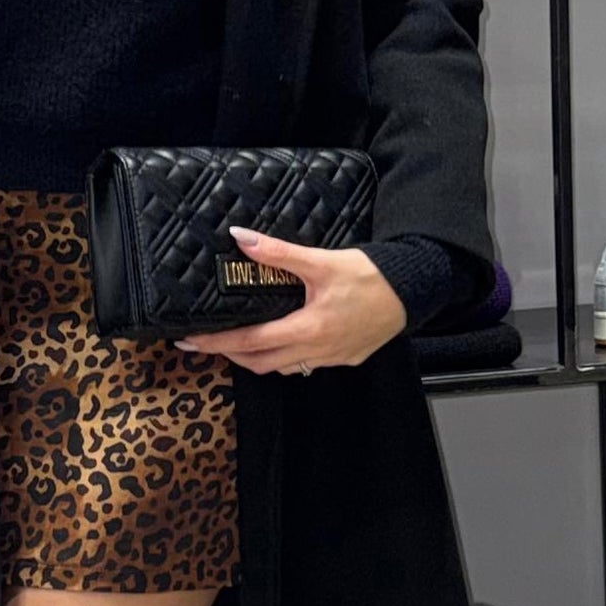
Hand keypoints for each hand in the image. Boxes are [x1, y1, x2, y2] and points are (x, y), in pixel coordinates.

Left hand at [173, 227, 407, 374]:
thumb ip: (277, 253)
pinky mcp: (347, 358)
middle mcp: (317, 351)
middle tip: (209, 341)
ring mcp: (333, 358)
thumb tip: (240, 237)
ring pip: (284, 368)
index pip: (249, 342)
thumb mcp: (321, 261)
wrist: (415, 289)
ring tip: (240, 341)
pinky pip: (307, 365)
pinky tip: (283, 340)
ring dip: (259, 359)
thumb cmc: (371, 275)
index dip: (216, 342)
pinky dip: (287, 357)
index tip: (190, 342)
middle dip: (231, 354)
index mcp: (307, 329)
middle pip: (261, 364)